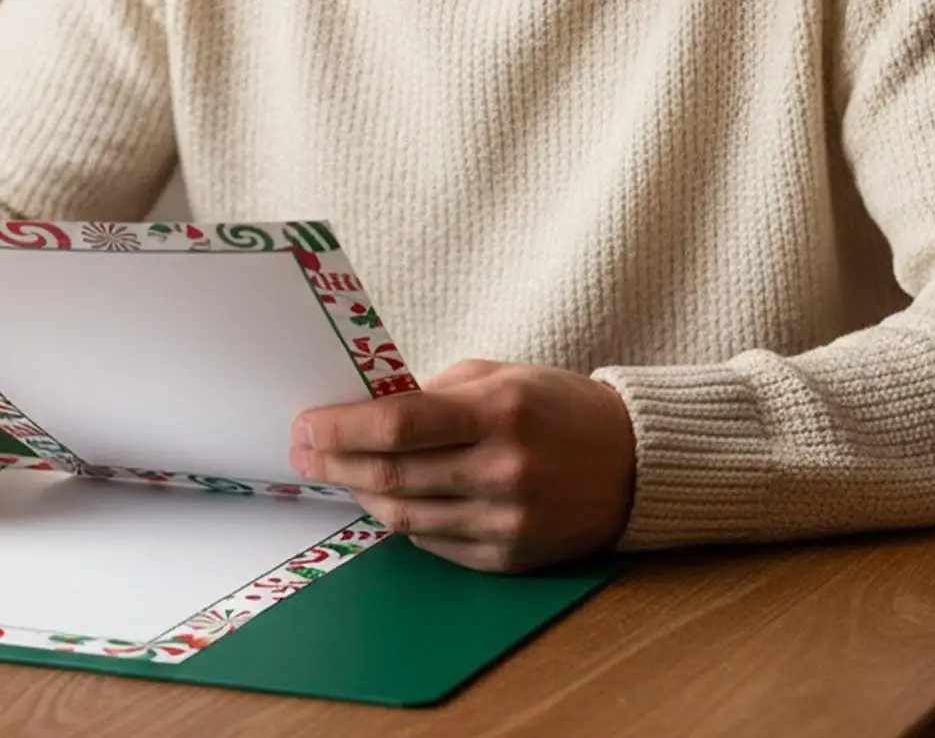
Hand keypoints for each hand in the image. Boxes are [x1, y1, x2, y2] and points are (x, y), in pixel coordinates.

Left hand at [290, 359, 634, 572]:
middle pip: (393, 477)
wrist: (631, 462)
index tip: (306, 425)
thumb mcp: (497, 376)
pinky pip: (434, 543)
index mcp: (498, 413)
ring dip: (360, 496)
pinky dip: (403, 520)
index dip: (342, 428)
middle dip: (335, 464)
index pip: (398, 424)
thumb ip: (433, 394)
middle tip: (303, 453)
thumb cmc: (555, 406)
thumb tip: (363, 410)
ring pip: (405, 518)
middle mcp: (503, 471)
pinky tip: (386, 500)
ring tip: (336, 474)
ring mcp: (508, 522)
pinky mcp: (509, 558)